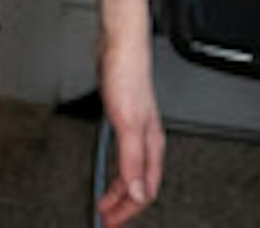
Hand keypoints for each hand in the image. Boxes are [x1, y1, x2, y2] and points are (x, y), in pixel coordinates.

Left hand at [94, 0, 164, 226]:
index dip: (130, 210)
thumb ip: (133, 161)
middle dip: (125, 205)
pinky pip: (125, 156)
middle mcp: (147, 140)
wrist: (121, 49)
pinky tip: (110, 172)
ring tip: (107, 203)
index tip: (112, 222)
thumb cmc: (128, 78)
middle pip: (140, 184)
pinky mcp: (125, 120)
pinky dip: (118, 172)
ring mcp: (137, 130)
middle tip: (108, 218)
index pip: (146, 190)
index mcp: (152, 145)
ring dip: (120, 190)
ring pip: (132, 172)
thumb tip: (138, 193)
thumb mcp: (128, 125)